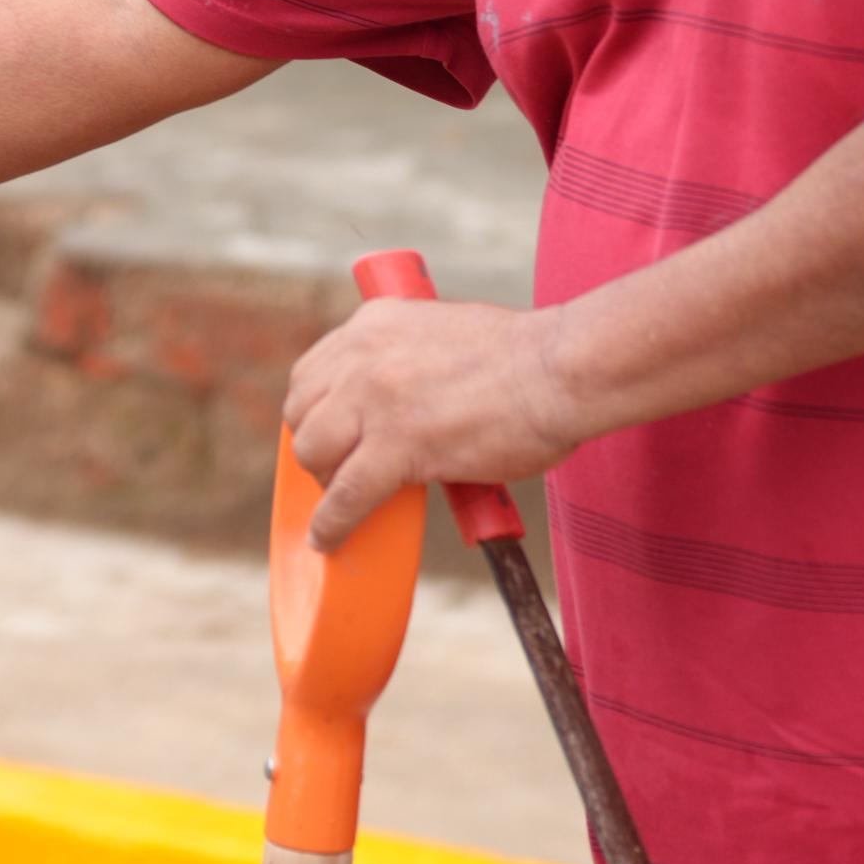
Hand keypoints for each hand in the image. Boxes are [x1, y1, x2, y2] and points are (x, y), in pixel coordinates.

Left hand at [281, 297, 587, 548]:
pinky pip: (346, 495)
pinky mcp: (397, 446)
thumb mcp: (443, 333)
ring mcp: (375, 400)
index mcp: (375, 324)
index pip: (313, 373)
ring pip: (314, 452)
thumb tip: (404, 398)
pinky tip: (329, 540)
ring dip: (324, 481)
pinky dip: (332, 523)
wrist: (560, 370)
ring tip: (341, 500)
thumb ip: (411, 357)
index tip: (327, 432)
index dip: (314, 410)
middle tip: (338, 467)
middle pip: (302, 411)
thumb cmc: (525, 359)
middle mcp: (363, 356)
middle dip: (315, 444)